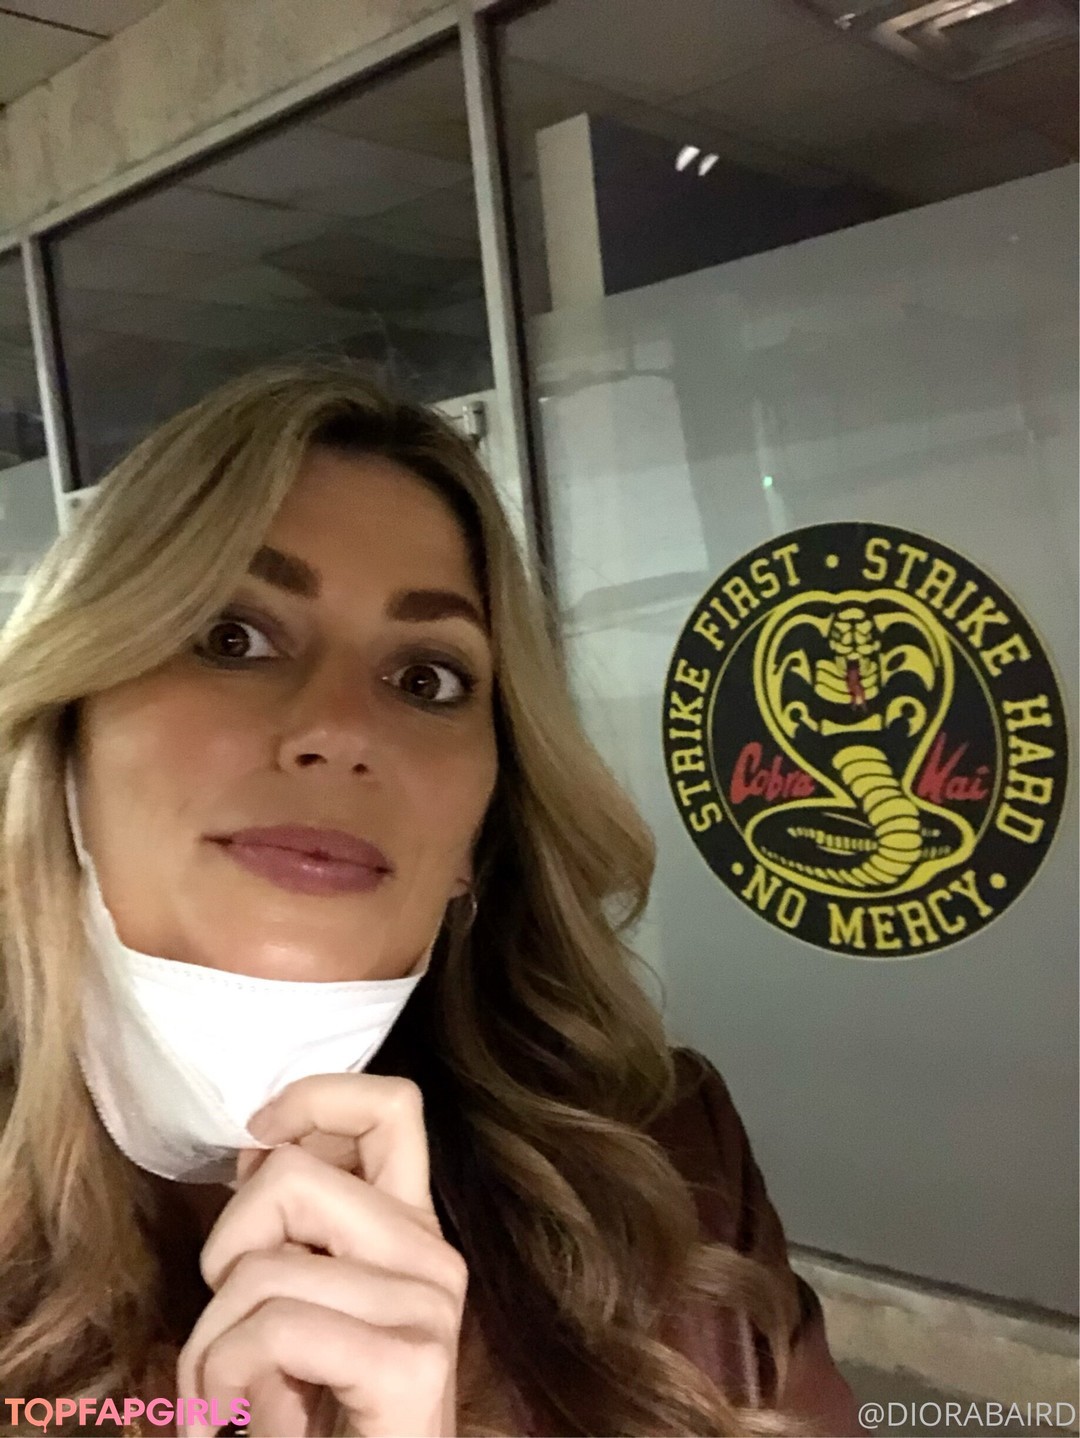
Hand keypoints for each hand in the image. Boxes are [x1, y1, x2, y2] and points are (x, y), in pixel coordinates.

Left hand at [175, 1074, 467, 1437]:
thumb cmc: (317, 1423)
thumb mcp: (297, 1306)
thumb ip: (290, 1230)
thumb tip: (256, 1147)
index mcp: (408, 1232)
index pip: (392, 1106)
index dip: (315, 1098)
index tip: (258, 1139)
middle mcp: (433, 1255)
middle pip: (292, 1175)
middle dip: (222, 1252)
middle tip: (228, 1333)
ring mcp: (430, 1306)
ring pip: (261, 1266)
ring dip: (207, 1347)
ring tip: (228, 1404)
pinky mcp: (412, 1362)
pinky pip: (272, 1328)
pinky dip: (226, 1383)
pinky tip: (253, 1426)